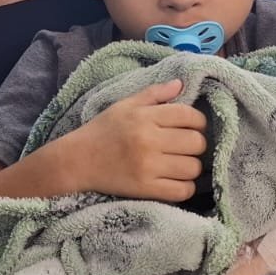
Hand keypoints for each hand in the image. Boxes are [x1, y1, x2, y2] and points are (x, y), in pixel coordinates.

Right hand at [71, 79, 207, 201]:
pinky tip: (176, 180)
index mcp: (145, 117)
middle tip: (185, 146)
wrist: (77, 160)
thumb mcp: (125, 105)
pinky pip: (182, 190)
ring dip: (191, 166)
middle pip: (196, 142)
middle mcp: (148, 140)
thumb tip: (181, 83)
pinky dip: (185, 187)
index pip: (189, 115)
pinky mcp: (145, 189)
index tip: (192, 126)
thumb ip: (154, 93)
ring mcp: (148, 167)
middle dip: (196, 143)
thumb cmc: (103, 130)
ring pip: (193, 167)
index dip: (198, 121)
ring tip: (179, 163)